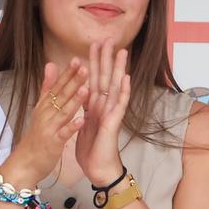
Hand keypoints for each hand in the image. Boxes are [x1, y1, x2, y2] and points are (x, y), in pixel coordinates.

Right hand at [1, 61, 86, 189]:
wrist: (26, 162)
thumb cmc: (37, 135)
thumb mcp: (41, 109)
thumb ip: (47, 87)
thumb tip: (51, 64)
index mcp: (44, 105)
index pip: (57, 86)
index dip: (67, 73)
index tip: (78, 59)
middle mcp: (46, 114)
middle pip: (61, 96)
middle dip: (73, 82)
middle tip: (85, 67)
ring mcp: (49, 128)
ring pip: (63, 112)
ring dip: (74, 101)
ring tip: (86, 89)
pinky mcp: (53, 143)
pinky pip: (64, 134)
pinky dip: (72, 127)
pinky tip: (82, 120)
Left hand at [76, 40, 129, 186]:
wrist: (99, 170)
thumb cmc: (92, 149)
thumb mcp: (83, 124)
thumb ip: (84, 108)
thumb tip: (82, 94)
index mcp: (95, 106)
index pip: (94, 79)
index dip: (94, 61)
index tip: (94, 44)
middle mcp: (105, 106)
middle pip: (106, 77)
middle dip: (106, 58)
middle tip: (108, 38)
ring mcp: (111, 113)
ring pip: (115, 87)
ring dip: (118, 69)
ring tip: (121, 52)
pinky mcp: (114, 123)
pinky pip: (119, 105)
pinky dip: (122, 91)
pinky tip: (125, 78)